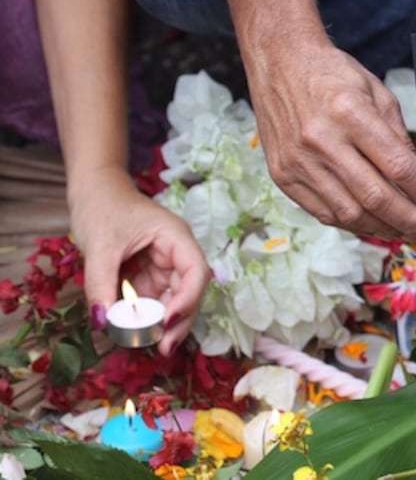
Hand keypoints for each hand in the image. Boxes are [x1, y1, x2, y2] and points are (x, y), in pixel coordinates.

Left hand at [74, 170, 211, 357]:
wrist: (92, 192)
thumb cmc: (102, 208)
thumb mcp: (99, 246)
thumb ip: (100, 284)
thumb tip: (102, 322)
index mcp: (176, 238)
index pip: (195, 272)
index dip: (188, 299)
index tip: (167, 322)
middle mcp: (176, 254)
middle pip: (188, 292)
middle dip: (178, 321)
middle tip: (163, 349)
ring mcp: (163, 266)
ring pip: (171, 301)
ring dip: (160, 323)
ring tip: (145, 344)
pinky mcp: (148, 275)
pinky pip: (151, 300)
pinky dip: (143, 317)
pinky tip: (134, 332)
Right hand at [245, 40, 415, 241]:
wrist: (279, 62)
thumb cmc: (332, 74)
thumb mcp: (377, 93)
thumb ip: (398, 137)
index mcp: (349, 112)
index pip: (399, 166)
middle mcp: (321, 140)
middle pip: (376, 197)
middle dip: (412, 220)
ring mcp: (298, 162)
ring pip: (351, 213)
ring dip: (386, 229)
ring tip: (408, 231)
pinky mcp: (283, 176)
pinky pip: (325, 213)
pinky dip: (355, 224)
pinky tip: (375, 224)